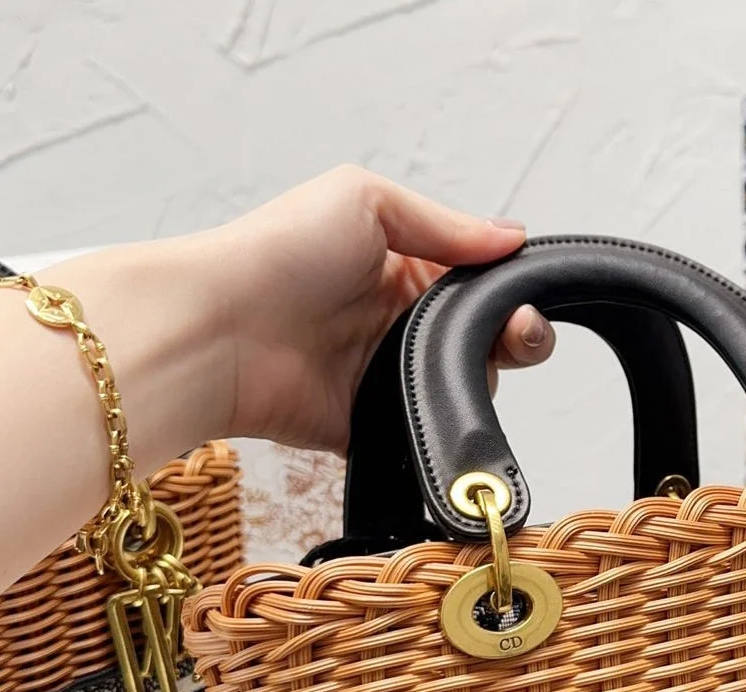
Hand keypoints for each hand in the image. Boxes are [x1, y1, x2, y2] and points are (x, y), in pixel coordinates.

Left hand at [194, 165, 554, 451]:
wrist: (220, 330)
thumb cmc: (278, 253)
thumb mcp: (366, 202)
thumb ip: (444, 225)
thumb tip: (511, 237)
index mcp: (402, 267)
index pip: (480, 287)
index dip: (511, 297)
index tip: (525, 305)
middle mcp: (398, 323)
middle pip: (485, 342)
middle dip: (515, 339)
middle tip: (517, 337)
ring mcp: (386, 378)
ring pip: (465, 390)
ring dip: (478, 382)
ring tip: (467, 369)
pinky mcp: (372, 427)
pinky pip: (424, 435)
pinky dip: (443, 429)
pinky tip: (448, 411)